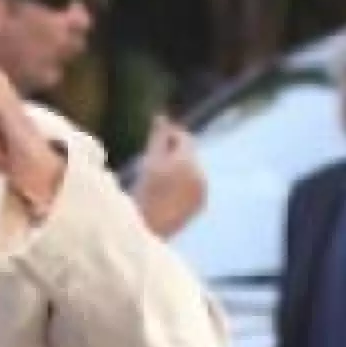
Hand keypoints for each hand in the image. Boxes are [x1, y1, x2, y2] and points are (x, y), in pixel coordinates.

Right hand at [133, 115, 206, 239]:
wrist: (146, 230)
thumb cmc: (143, 193)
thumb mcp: (148, 162)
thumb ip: (158, 137)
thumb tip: (161, 115)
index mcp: (188, 161)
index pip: (183, 138)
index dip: (170, 135)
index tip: (157, 136)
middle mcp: (200, 174)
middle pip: (188, 155)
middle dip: (174, 154)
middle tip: (154, 160)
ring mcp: (202, 191)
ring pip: (191, 171)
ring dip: (179, 171)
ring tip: (159, 180)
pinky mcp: (200, 205)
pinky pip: (193, 188)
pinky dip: (183, 187)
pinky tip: (167, 195)